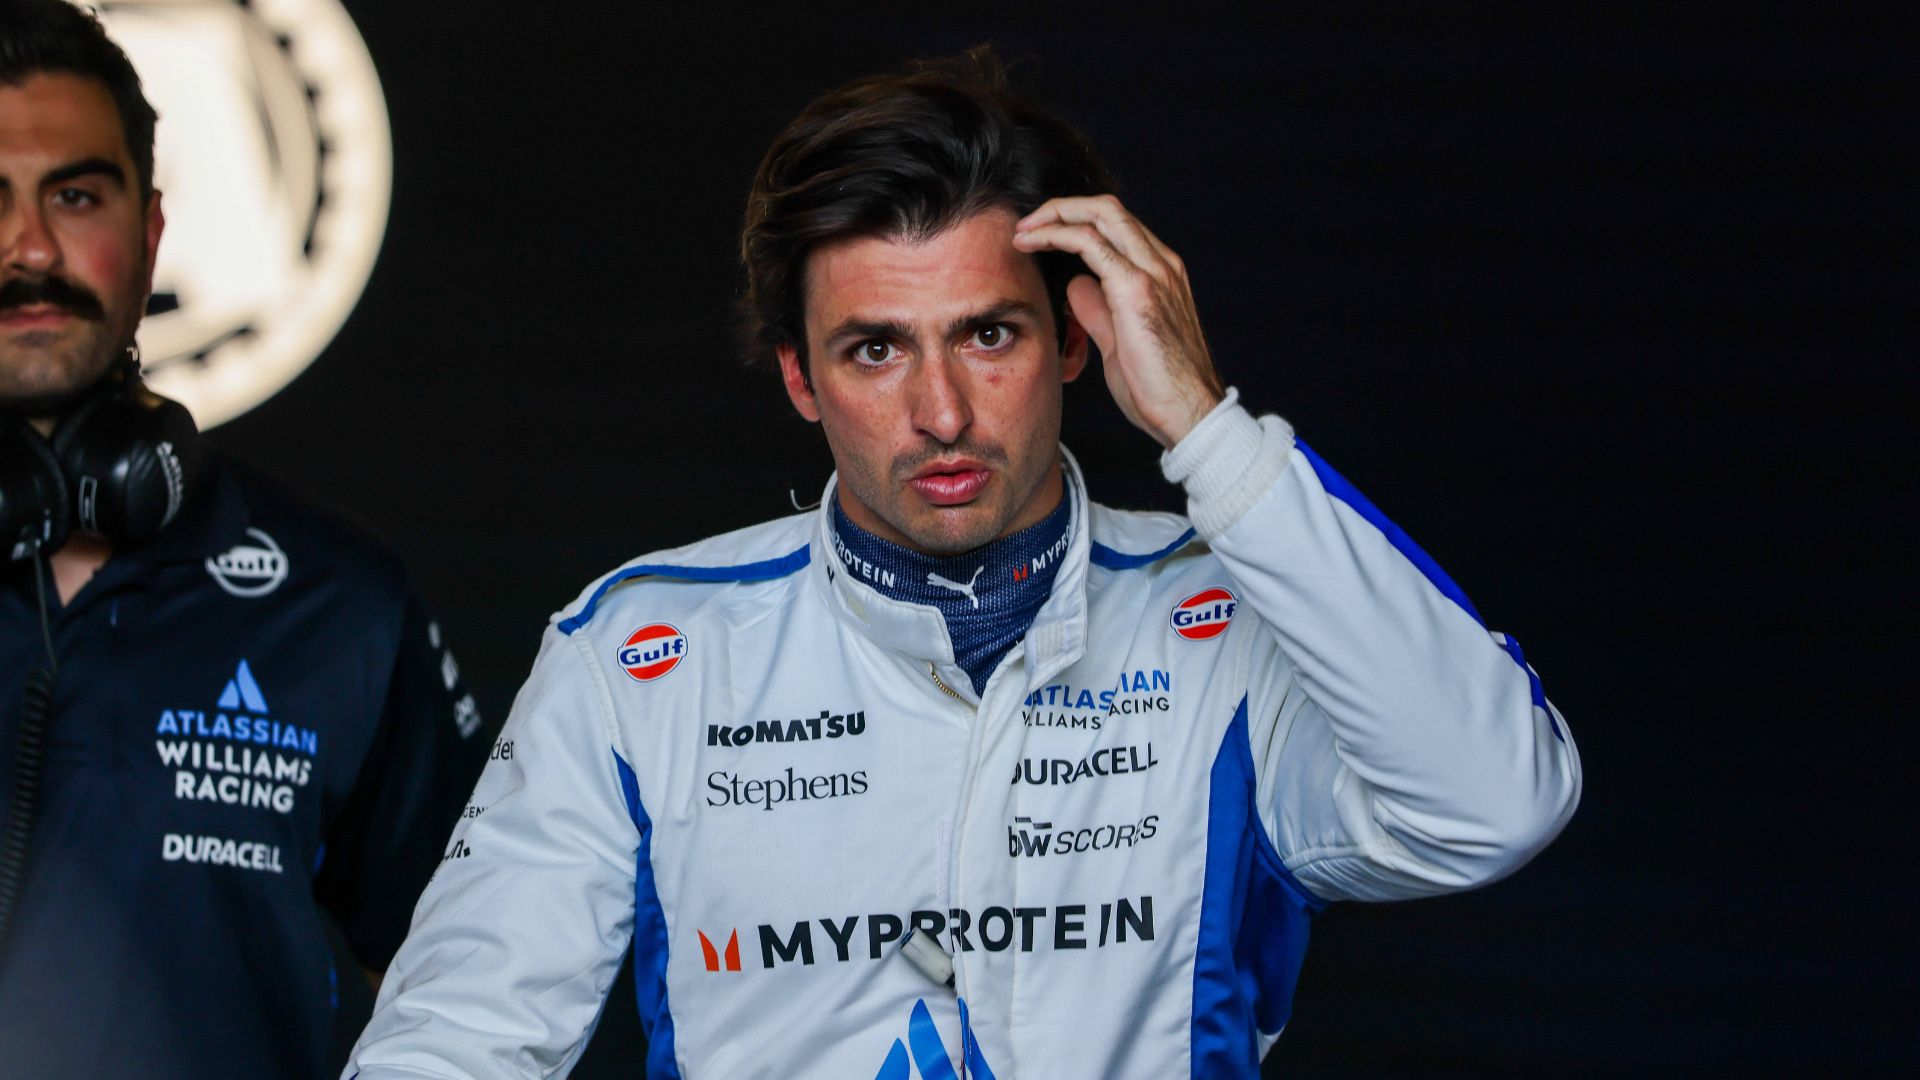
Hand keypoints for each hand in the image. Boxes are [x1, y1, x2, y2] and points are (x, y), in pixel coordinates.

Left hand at [1013, 195, 1225, 447]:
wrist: (1190, 413)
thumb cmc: (1160, 388)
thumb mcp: (1120, 341)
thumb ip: (1100, 310)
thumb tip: (1077, 286)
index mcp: (1162, 274)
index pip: (1117, 227)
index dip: (1076, 222)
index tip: (1041, 236)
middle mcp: (1162, 263)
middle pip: (1108, 209)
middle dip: (1061, 208)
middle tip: (1026, 226)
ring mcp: (1153, 272)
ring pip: (1101, 214)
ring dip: (1054, 215)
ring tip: (1022, 232)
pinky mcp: (1137, 288)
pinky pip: (1090, 242)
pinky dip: (1055, 234)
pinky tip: (1031, 243)